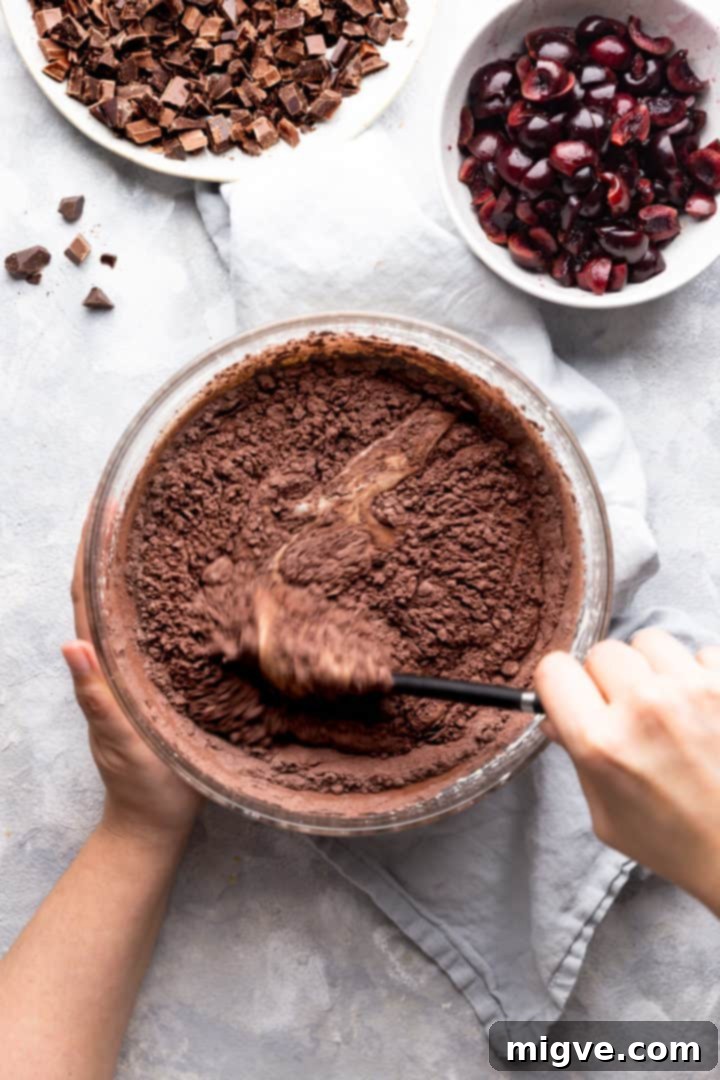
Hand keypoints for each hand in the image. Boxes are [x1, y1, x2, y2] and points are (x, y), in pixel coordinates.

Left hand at [64, 529, 202, 846]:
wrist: (158, 818)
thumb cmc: (140, 781)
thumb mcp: (118, 739)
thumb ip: (96, 697)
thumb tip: (70, 644)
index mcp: (104, 666)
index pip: (90, 600)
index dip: (93, 554)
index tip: (106, 510)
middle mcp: (120, 659)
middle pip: (113, 593)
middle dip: (120, 546)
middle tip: (143, 501)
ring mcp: (142, 668)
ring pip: (138, 608)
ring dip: (143, 566)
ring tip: (168, 525)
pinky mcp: (164, 680)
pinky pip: (163, 630)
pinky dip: (170, 599)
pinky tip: (194, 584)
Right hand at [535, 630, 719, 914]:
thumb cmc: (676, 842)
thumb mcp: (606, 814)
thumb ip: (578, 758)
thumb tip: (556, 718)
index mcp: (600, 742)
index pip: (554, 669)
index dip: (561, 684)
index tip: (573, 696)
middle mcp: (643, 707)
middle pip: (603, 651)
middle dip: (608, 678)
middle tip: (627, 710)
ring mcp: (691, 690)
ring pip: (650, 642)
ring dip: (653, 669)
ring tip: (669, 706)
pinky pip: (699, 652)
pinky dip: (698, 675)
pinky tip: (704, 709)